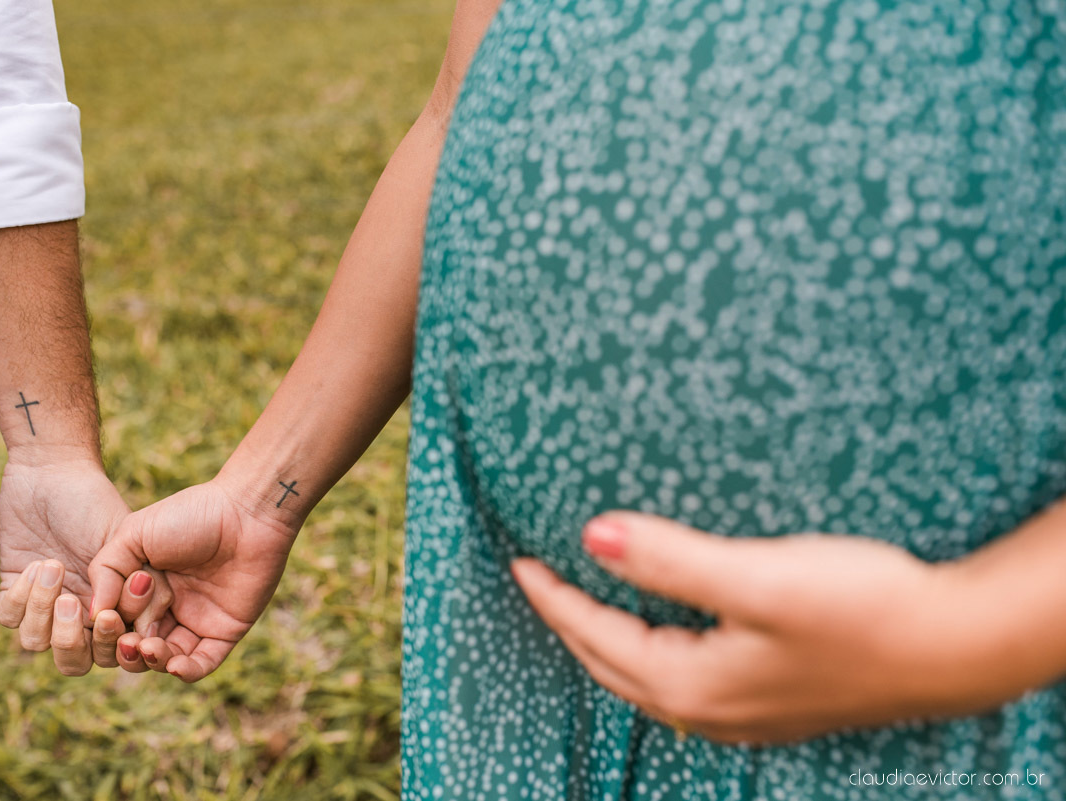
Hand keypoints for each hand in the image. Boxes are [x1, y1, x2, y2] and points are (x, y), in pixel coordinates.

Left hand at [0, 450, 171, 673]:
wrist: (51, 473)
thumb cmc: (95, 504)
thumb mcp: (124, 544)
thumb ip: (137, 585)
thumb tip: (139, 630)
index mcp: (115, 606)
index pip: (117, 653)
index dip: (113, 647)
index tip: (108, 617)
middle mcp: (82, 613)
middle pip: (75, 661)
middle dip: (72, 640)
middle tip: (74, 602)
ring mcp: (46, 605)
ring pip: (38, 643)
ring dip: (42, 610)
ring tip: (52, 568)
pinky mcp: (14, 592)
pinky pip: (10, 619)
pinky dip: (20, 597)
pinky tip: (36, 564)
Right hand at [88, 479, 298, 681]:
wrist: (246, 512)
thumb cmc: (191, 515)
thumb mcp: (134, 534)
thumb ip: (106, 570)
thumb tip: (93, 615)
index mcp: (143, 584)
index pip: (117, 620)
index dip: (110, 624)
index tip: (110, 614)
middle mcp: (168, 605)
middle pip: (135, 645)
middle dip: (127, 646)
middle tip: (130, 635)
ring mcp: (197, 619)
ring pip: (166, 659)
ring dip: (152, 661)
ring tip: (148, 646)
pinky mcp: (226, 630)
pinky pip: (204, 663)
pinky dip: (187, 671)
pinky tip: (174, 665)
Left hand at [512, 513, 1000, 744]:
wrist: (953, 647)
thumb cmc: (860, 608)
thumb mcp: (756, 578)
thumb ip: (670, 559)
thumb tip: (591, 537)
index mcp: (691, 682)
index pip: (595, 635)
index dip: (554, 596)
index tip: (520, 560)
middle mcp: (709, 709)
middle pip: (611, 664)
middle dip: (570, 623)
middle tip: (540, 581)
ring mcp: (743, 712)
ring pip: (645, 676)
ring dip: (609, 640)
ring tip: (588, 603)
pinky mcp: (773, 700)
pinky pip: (683, 679)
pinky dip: (652, 650)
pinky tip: (664, 630)